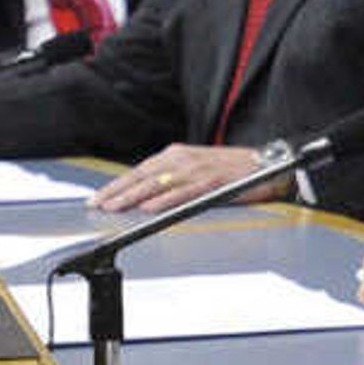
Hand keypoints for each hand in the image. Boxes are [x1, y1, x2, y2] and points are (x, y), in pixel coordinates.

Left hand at [94, 143, 282, 213]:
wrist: (267, 164)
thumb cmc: (232, 170)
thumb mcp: (197, 169)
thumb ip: (173, 179)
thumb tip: (148, 196)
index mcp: (177, 155)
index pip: (139, 171)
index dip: (117, 185)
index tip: (98, 197)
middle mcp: (182, 159)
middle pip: (142, 176)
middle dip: (116, 191)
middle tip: (97, 205)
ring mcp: (196, 169)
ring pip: (157, 184)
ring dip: (133, 196)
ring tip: (114, 207)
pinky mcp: (211, 182)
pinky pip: (183, 192)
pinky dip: (165, 200)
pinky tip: (149, 209)